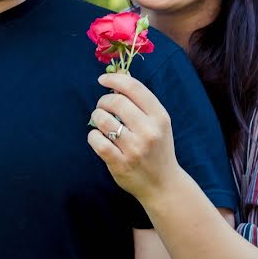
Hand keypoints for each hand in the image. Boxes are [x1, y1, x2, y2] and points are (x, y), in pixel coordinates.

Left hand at [87, 72, 180, 200]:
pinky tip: (98, 137)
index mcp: (160, 117)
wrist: (164, 185)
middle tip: (103, 106)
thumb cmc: (158, 148)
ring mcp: (134, 148)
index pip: (134, 88)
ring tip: (101, 122)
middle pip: (116, 102)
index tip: (103, 79)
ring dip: (97, 116)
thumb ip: (141, 100)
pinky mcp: (120, 163)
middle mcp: (149, 131)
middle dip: (103, 101)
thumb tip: (121, 73)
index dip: (115, 79)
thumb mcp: (158, 122)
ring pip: (103, 120)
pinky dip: (93, 136)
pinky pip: (97, 141)